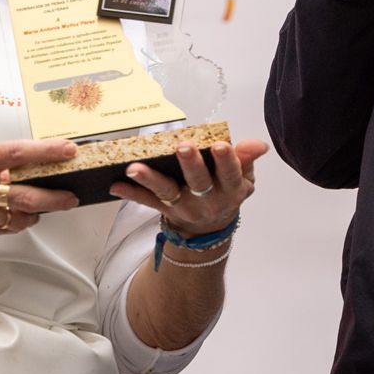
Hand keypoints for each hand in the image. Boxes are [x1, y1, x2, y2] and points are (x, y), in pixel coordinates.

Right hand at [0, 139, 82, 236]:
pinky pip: (0, 229)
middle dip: (56, 197)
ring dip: (36, 214)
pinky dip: (14, 224)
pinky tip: (18, 219)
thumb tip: (14, 168)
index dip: (48, 151)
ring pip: (17, 217)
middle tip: (71, 196)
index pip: (20, 153)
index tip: (69, 149)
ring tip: (44, 208)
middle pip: (28, 195)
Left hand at [112, 139, 270, 235]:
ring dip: (150, 179)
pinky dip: (130, 192)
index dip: (227, 161)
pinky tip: (115, 184)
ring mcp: (183, 206)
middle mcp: (206, 200)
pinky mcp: (164, 208)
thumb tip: (258, 145)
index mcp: (230, 190)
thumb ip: (246, 160)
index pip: (230, 174)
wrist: (210, 227)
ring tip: (134, 168)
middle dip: (191, 165)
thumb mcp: (243, 178)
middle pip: (198, 182)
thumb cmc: (226, 192)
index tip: (221, 145)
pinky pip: (146, 200)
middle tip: (183, 147)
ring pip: (166, 192)